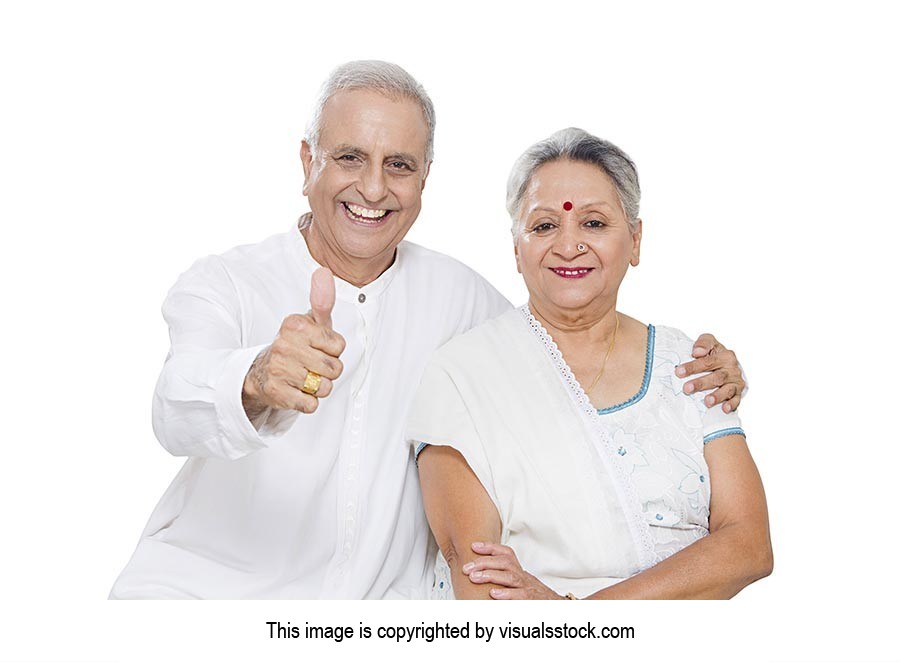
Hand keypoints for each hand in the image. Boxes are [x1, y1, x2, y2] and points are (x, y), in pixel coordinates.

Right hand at [242, 268, 345, 415]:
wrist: (260, 372)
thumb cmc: (295, 345)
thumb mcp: (309, 322)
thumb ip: (322, 300)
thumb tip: (323, 271)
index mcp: (295, 325)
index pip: (339, 345)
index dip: (333, 350)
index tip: (316, 347)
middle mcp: (285, 345)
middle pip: (335, 369)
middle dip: (328, 371)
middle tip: (310, 365)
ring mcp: (279, 369)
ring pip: (324, 388)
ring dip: (319, 388)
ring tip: (304, 378)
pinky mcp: (276, 393)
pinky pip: (311, 405)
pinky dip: (308, 402)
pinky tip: (296, 391)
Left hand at [463, 542, 562, 599]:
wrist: (556, 608)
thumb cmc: (533, 596)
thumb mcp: (518, 584)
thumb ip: (503, 577)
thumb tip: (478, 573)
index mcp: (518, 571)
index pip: (505, 553)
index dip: (490, 547)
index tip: (473, 546)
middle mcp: (523, 576)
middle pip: (504, 562)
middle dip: (484, 562)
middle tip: (466, 567)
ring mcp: (528, 588)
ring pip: (510, 577)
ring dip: (490, 575)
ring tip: (474, 577)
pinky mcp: (532, 601)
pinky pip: (520, 595)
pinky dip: (506, 594)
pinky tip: (493, 594)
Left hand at [675, 333, 744, 412]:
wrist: (729, 364)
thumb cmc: (715, 354)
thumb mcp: (710, 343)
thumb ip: (703, 343)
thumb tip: (697, 351)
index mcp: (725, 356)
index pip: (707, 362)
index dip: (693, 367)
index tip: (679, 372)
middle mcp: (732, 370)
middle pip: (716, 377)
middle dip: (701, 383)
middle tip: (687, 388)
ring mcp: (735, 382)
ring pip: (727, 390)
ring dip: (717, 396)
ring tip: (707, 401)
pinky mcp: (738, 393)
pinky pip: (736, 400)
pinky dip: (731, 405)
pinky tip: (724, 409)